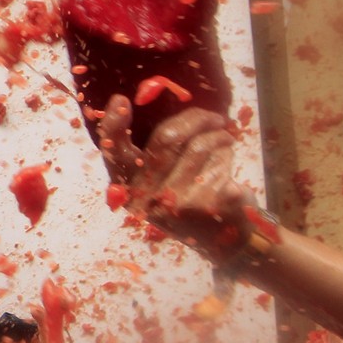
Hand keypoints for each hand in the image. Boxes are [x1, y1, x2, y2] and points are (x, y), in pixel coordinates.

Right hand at [99, 94, 251, 258]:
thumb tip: (153, 102)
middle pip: (167, 138)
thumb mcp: (162, 183)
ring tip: (224, 136)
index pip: (114, 154)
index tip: (121, 100)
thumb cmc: (188, 200)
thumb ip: (154, 156)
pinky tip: (228, 158)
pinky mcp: (208, 205)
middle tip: (213, 116)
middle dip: (195, 118)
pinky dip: (228, 154)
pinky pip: (221, 161)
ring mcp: (177, 203)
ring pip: (199, 145)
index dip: (113, 126)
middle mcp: (148, 198)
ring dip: (217, 134)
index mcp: (130, 189)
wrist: (224, 241)